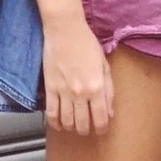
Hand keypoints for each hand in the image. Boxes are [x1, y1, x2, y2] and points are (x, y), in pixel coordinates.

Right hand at [43, 15, 114, 134]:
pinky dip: (54, 122)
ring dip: (71, 127)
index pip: (100, 118)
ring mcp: (63, 91)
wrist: (65, 30)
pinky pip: (51, 112)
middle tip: (87, 129)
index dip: (102, 128)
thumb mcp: (104, 65)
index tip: (102, 129)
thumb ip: (108, 90)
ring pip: (66, 121)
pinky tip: (58, 124)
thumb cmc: (86, 43)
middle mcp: (80, 93)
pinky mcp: (50, 88)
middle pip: (83, 123)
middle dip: (87, 130)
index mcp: (97, 86)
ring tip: (74, 126)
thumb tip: (110, 111)